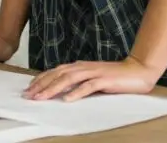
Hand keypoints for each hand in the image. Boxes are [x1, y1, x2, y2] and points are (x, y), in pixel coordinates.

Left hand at [24, 56, 160, 101]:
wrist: (138, 70)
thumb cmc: (114, 76)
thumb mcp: (92, 78)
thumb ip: (78, 82)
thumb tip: (61, 91)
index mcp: (78, 67)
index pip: (54, 72)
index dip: (40, 80)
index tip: (28, 89)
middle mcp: (82, 67)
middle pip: (57, 75)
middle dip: (41, 85)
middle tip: (28, 95)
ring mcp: (93, 72)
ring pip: (68, 79)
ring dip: (53, 88)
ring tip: (41, 97)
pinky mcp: (104, 80)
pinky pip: (88, 86)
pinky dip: (76, 93)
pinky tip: (67, 99)